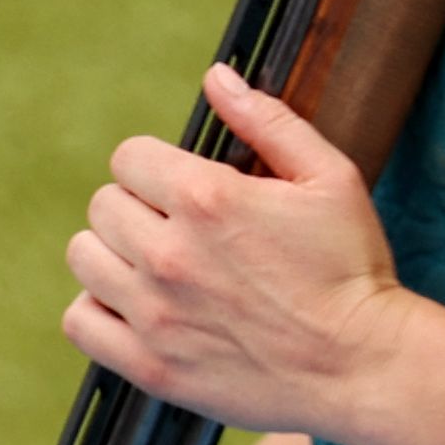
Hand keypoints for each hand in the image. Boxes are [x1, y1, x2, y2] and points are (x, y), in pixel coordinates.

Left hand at [62, 64, 428, 438]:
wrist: (364, 367)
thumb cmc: (352, 270)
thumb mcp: (329, 178)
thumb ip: (268, 121)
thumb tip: (217, 77)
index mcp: (207, 198)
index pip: (129, 157)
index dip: (157, 165)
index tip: (182, 186)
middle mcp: (169, 254)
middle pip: (103, 205)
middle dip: (138, 206)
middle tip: (178, 227)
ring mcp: (155, 314)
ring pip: (84, 257)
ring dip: (113, 254)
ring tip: (154, 264)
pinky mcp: (151, 366)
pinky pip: (80, 322)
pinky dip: (98, 310)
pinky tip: (133, 306)